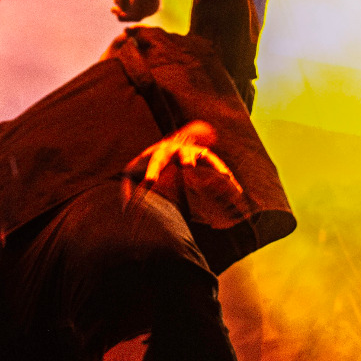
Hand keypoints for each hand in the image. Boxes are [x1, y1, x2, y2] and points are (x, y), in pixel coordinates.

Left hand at [123, 121, 242, 195]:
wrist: (163, 152)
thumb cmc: (145, 168)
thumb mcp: (133, 176)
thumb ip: (129, 191)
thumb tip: (127, 210)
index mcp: (157, 155)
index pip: (153, 162)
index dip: (152, 171)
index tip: (150, 183)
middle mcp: (175, 150)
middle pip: (181, 152)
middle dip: (186, 158)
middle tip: (188, 166)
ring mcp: (191, 151)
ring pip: (204, 155)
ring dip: (213, 164)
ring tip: (224, 176)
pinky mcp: (203, 157)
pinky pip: (216, 163)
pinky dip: (224, 173)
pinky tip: (234, 184)